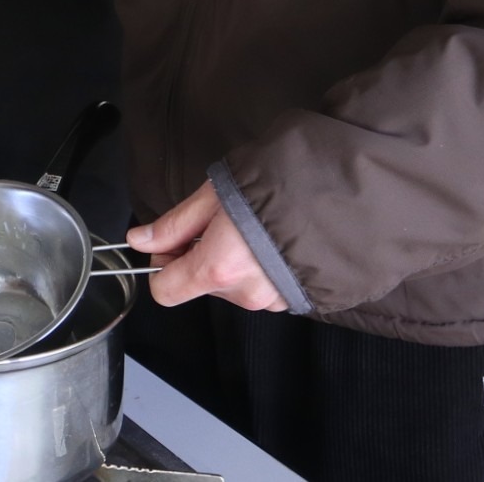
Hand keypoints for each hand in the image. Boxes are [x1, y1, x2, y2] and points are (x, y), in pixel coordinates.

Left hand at [126, 181, 287, 311]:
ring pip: (230, 285)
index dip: (161, 262)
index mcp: (217, 268)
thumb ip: (175, 224)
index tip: (173, 239)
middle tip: (220, 219)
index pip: (165, 290)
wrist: (342, 192)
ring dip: (231, 260)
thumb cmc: (279, 184)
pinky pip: (259, 287)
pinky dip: (257, 267)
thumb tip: (140, 239)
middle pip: (199, 283)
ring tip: (253, 226)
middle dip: (200, 254)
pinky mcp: (293, 298)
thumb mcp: (216, 195)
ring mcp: (271, 299)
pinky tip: (272, 239)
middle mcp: (243, 293)